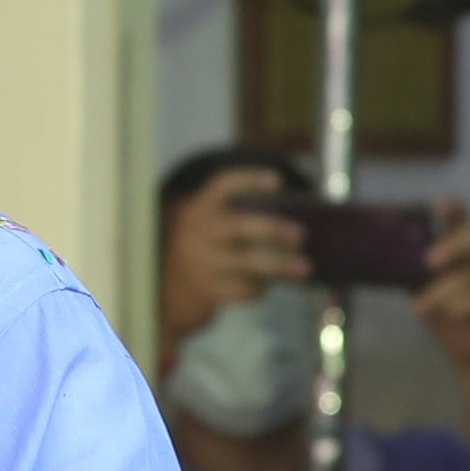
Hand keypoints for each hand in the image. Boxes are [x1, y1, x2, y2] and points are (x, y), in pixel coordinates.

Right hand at [159, 180, 311, 356]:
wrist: (164, 291)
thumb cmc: (202, 248)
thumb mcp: (205, 225)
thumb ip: (235, 217)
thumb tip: (290, 225)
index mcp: (197, 208)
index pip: (222, 185)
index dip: (249, 179)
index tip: (278, 181)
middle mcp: (196, 233)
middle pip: (241, 225)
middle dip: (274, 228)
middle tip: (301, 233)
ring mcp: (202, 263)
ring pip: (249, 262)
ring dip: (281, 265)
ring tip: (305, 268)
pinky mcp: (209, 290)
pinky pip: (245, 288)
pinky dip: (260, 288)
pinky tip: (265, 285)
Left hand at [409, 199, 469, 369]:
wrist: (466, 350)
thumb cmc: (441, 310)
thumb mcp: (419, 285)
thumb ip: (407, 267)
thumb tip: (374, 252)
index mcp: (461, 247)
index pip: (462, 218)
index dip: (454, 208)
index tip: (438, 204)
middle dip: (454, 245)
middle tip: (429, 262)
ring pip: (469, 277)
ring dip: (439, 294)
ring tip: (420, 309)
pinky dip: (455, 311)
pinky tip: (446, 318)